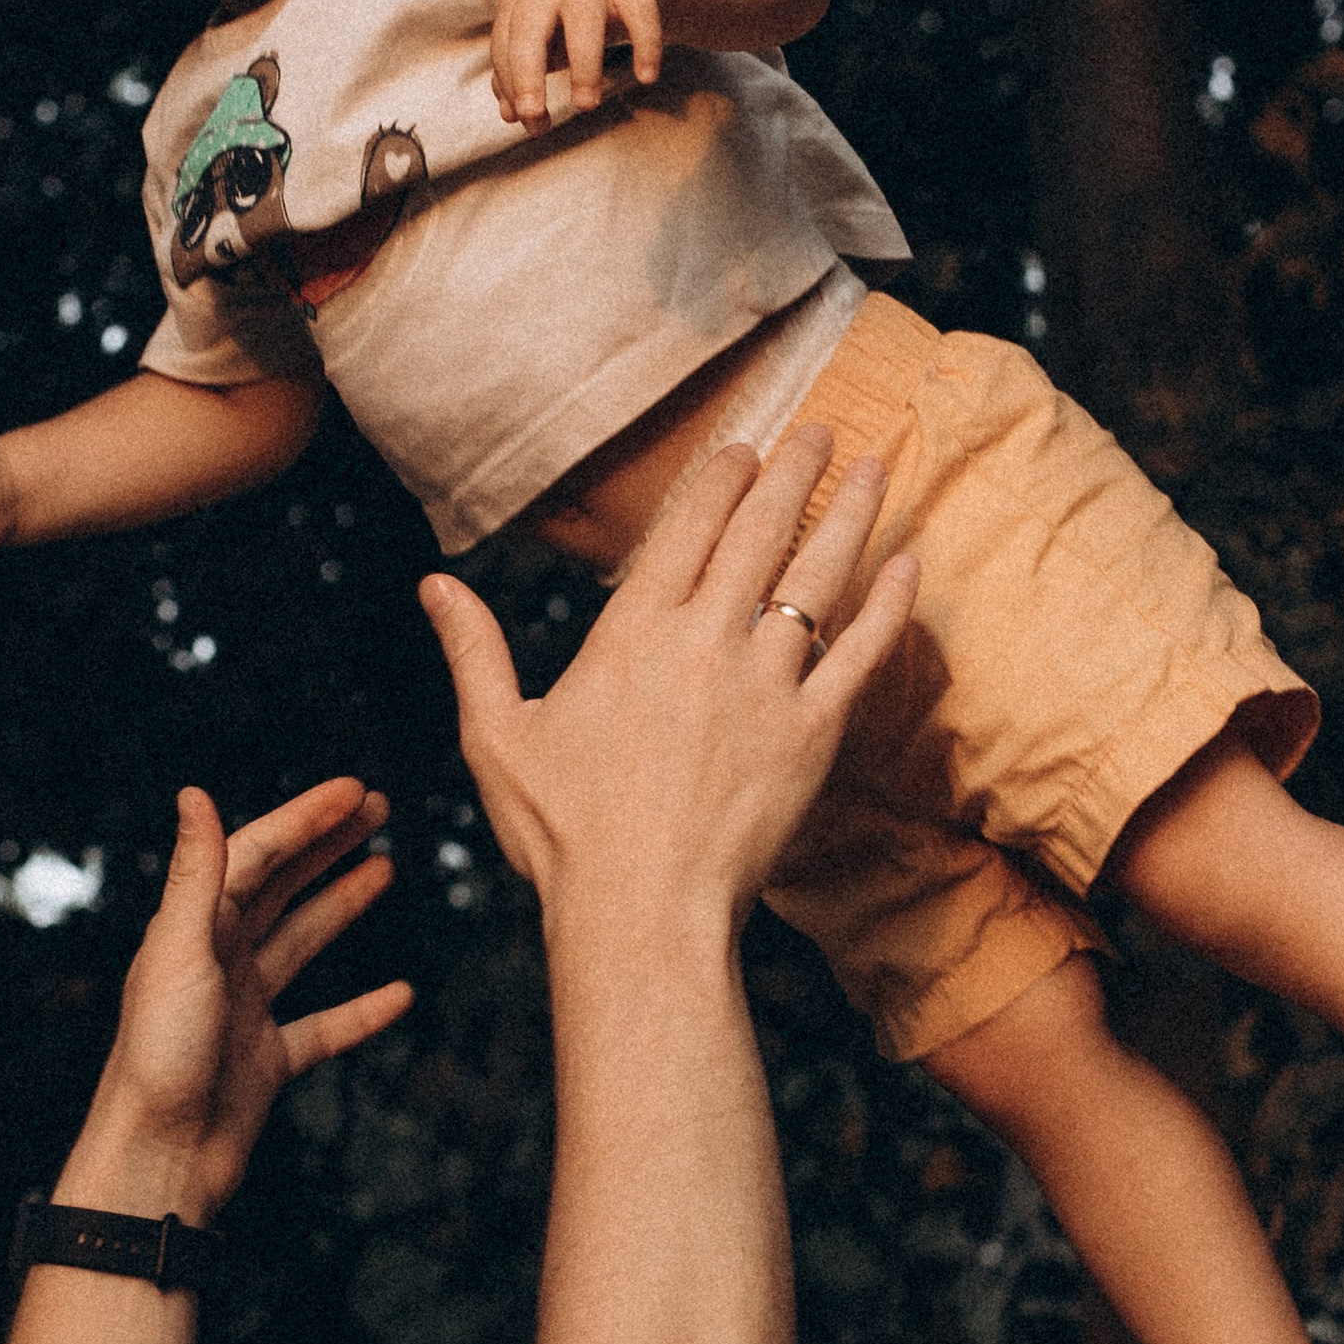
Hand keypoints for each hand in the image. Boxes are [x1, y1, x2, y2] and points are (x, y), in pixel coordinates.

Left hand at [66, 780, 412, 1223]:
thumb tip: (194, 793)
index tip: (356, 792)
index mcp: (194, 929)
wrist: (158, 1160)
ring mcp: (244, 1011)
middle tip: (378, 810)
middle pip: (281, 887)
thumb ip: (194, 875)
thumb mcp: (179, 954)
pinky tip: (400, 996)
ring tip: (385, 870)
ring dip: (342, 906)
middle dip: (327, 845)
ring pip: (302, 944)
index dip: (306, 820)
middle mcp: (217, 962)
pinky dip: (361, 1011)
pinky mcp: (264, 1061)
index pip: (257, 855)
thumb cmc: (158, 1059)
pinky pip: (322, 1027)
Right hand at [419, 431, 916, 941]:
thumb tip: (434, 585)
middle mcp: (705, 643)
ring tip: (875, 467)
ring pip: (817, 578)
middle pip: (760, 532)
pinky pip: (861, 655)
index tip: (746, 446)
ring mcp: (766, 686)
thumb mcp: (498, 737)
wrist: (643, 914)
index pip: (687, 527)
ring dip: (849, 515)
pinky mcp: (813, 735)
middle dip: (794, 470)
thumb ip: (474, 651)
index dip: (721, 477)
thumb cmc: (565, 836)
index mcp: (630, 634)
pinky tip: (908, 565)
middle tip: (822, 429)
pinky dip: (888, 606)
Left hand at [491, 0, 665, 128]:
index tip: (529, 120)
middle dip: (527, 72)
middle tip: (534, 115)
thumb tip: (510, 115)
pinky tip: (646, 78)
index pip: (506, 43)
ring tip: (585, 105)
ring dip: (583, 65)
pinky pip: (640, 14)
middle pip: (529, 27)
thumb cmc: (575, 13)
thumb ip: (521, 74)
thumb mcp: (545, 39)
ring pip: (584, 20)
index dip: (512, 84)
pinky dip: (646, 46)